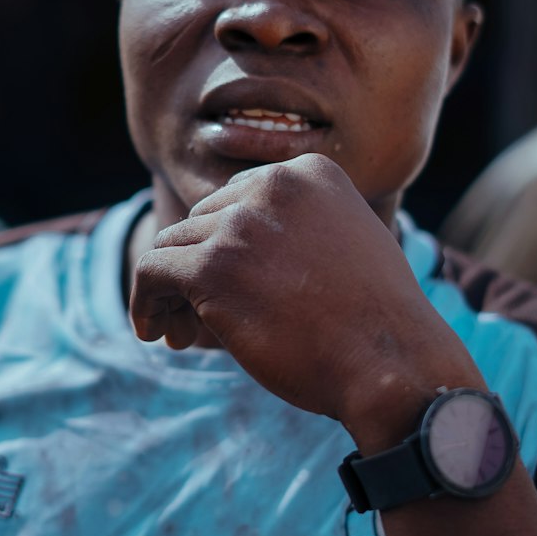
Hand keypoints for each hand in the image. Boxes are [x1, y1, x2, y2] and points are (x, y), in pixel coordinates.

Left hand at [129, 154, 483, 446]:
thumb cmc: (377, 323)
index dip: (226, 244)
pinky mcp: (212, 266)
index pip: (239, 198)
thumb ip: (299, 230)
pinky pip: (151, 272)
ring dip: (172, 291)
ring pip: (173, 246)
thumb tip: (241, 252)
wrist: (391, 363)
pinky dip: (145, 302)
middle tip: (197, 320)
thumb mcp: (348, 246)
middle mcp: (273, 184)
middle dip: (198, 267)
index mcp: (311, 172)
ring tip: (179, 334)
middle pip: (203, 220)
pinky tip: (154, 333)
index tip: (224, 284)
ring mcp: (241, 223)